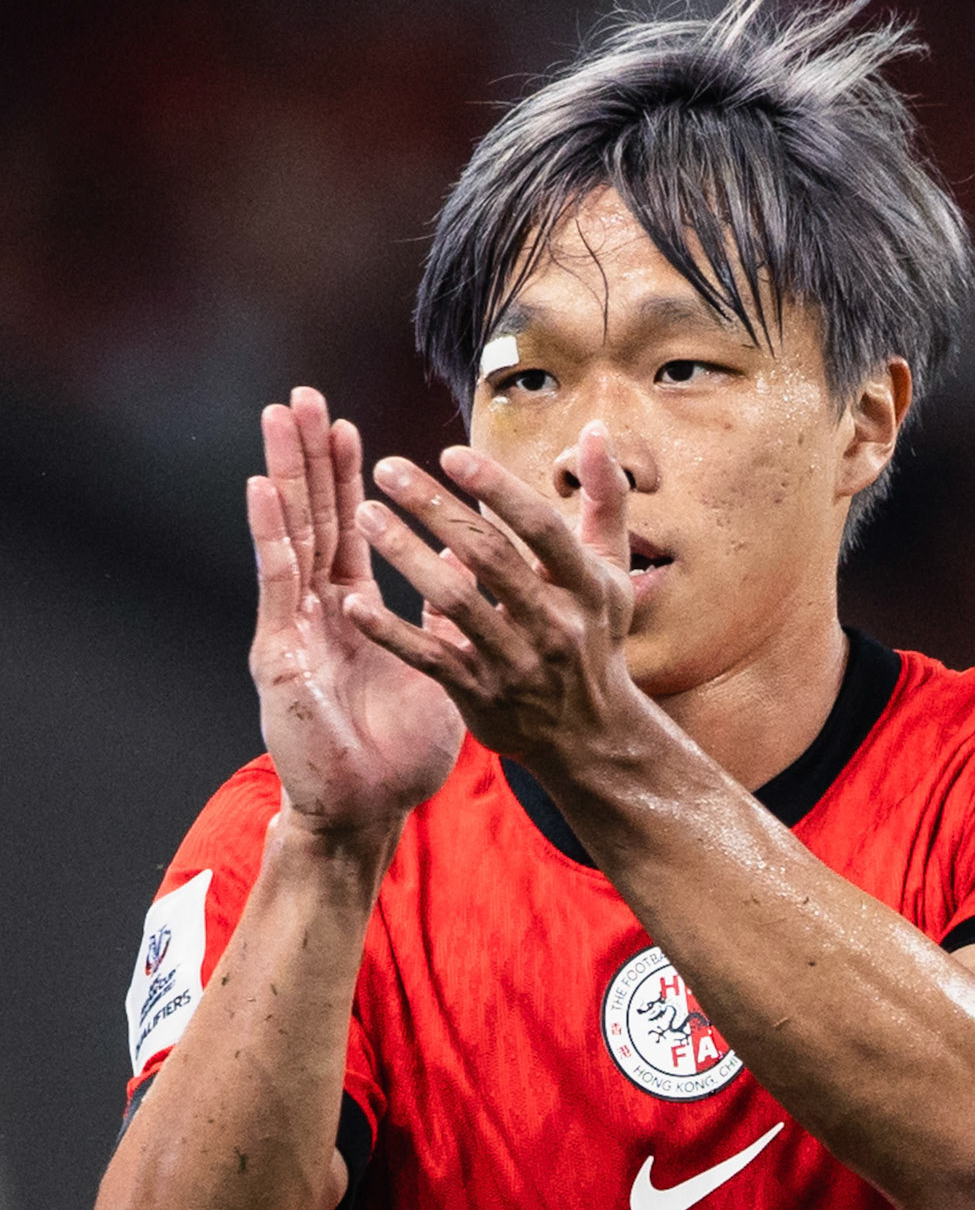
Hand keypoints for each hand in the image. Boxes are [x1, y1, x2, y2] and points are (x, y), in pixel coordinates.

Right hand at [246, 388, 464, 832]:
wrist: (366, 812)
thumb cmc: (399, 754)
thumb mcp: (439, 673)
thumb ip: (448, 623)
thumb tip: (476, 575)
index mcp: (354, 614)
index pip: (351, 531)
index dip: (351, 481)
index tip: (354, 430)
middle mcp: (318, 612)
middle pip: (314, 519)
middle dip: (310, 457)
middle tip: (305, 396)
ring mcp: (295, 629)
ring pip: (290, 535)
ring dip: (285, 473)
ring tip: (280, 416)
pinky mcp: (280, 654)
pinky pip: (277, 585)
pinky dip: (270, 534)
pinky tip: (263, 489)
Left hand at [343, 421, 641, 771]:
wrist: (590, 736)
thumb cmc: (595, 637)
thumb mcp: (611, 572)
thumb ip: (606, 499)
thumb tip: (597, 430)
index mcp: (586, 587)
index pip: (542, 528)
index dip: (498, 488)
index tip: (451, 453)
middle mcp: (555, 625)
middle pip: (490, 557)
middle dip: (435, 508)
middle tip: (388, 469)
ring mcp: (517, 664)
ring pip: (454, 603)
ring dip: (405, 555)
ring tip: (365, 515)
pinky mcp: (482, 696)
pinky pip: (430, 659)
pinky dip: (391, 632)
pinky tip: (354, 603)